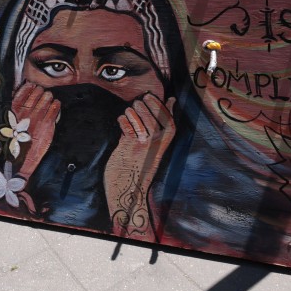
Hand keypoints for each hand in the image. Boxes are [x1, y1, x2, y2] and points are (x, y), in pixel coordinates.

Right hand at [11, 82, 59, 181]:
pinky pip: (54, 108)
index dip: (30, 88)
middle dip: (41, 93)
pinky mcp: (47, 124)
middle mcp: (25, 113)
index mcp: (13, 112)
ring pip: (46, 98)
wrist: (21, 161)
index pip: (23, 91)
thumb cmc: (14, 142)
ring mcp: (36, 118)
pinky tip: (55, 105)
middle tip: (42, 95)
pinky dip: (56, 105)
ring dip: (49, 98)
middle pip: (37, 93)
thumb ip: (14, 110)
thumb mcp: (9, 124)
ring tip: (49, 99)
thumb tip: (22, 97)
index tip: (32, 88)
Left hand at [103, 93, 176, 236]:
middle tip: (140, 99)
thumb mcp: (148, 152)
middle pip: (155, 120)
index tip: (166, 98)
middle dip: (148, 106)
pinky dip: (123, 121)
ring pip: (142, 124)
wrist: (127, 192)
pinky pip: (127, 130)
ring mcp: (141, 148)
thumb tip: (150, 116)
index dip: (167, 109)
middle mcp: (153, 148)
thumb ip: (150, 134)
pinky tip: (120, 119)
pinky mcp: (128, 149)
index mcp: (161, 148)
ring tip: (129, 109)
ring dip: (134, 113)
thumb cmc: (136, 170)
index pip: (170, 124)